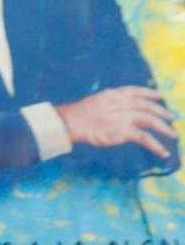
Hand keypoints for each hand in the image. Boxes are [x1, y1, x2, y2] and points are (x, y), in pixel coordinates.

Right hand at [55, 86, 175, 158]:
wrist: (70, 122)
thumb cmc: (77, 114)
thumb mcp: (95, 101)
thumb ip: (109, 103)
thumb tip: (118, 108)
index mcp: (115, 94)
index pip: (137, 91)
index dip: (150, 93)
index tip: (160, 96)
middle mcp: (122, 103)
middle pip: (147, 106)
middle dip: (162, 112)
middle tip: (172, 118)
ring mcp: (124, 117)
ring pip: (150, 121)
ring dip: (164, 128)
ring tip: (173, 134)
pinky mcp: (123, 131)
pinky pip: (144, 138)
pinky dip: (156, 146)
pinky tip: (163, 152)